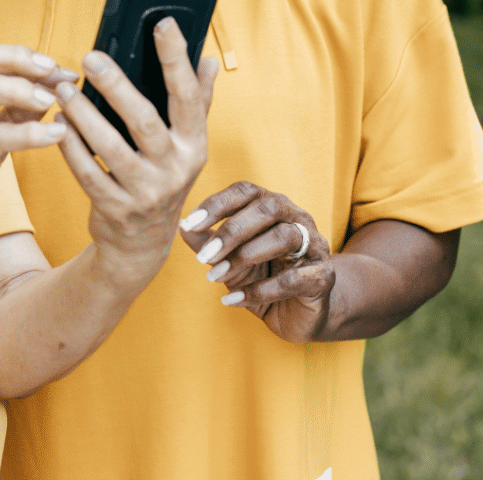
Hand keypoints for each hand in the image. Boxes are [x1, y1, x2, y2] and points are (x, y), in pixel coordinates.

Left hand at [54, 17, 216, 292]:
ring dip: (84, 115)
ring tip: (64, 89)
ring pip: (109, 147)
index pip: (187, 96)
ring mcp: (144, 193)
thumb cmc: (161, 178)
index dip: (176, 59)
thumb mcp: (185, 145)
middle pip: (144, 121)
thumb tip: (208, 60)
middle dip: (116, 86)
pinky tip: (57, 123)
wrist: (141, 245)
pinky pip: (87, 173)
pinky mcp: (115, 209)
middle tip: (90, 56)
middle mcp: (174, 169)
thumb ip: (196, 101)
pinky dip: (70, 147)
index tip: (163, 24)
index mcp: (193, 145)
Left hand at [178, 182, 334, 342]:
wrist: (298, 313)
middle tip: (204, 257)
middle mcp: (297, 218)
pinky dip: (260, 290)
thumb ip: (207, 242)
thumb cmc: (260, 275)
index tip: (190, 225)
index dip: (216, 204)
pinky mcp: (323, 278)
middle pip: (267, 208)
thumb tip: (181, 227)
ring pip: (284, 237)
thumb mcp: (228, 258)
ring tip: (217, 276)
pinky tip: (234, 299)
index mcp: (272, 205)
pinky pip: (293, 280)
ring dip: (245, 257)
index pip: (245, 191)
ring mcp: (315, 246)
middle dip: (232, 231)